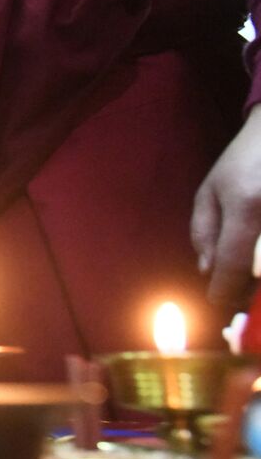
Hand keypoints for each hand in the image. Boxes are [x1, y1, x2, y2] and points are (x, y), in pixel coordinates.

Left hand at [192, 108, 260, 307]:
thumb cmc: (246, 160)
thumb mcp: (212, 190)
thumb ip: (204, 233)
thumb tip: (208, 272)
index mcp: (247, 205)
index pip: (233, 265)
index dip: (223, 291)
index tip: (218, 298)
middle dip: (249, 290)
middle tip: (239, 291)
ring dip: (260, 279)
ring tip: (250, 272)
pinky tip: (259, 259)